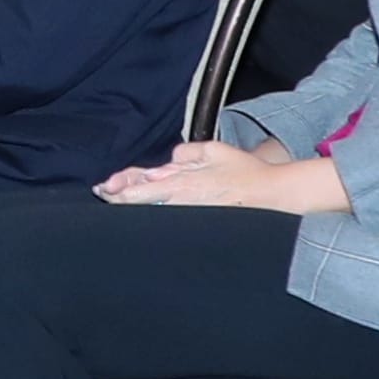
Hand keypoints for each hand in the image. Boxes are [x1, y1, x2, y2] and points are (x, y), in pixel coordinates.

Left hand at [96, 136, 343, 214]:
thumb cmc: (245, 173)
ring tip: (120, 203)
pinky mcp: (200, 227)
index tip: (105, 189)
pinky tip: (149, 219)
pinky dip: (157, 219)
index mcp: (182, 183)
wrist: (273, 196)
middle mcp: (182, 203)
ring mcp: (190, 218)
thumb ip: (186, 154)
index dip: (119, 190)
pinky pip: (171, 224)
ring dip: (135, 211)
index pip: (140, 189)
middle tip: (106, 195)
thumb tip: (167, 162)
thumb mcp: (214, 151)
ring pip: (153, 217)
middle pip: (140, 206)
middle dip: (120, 200)